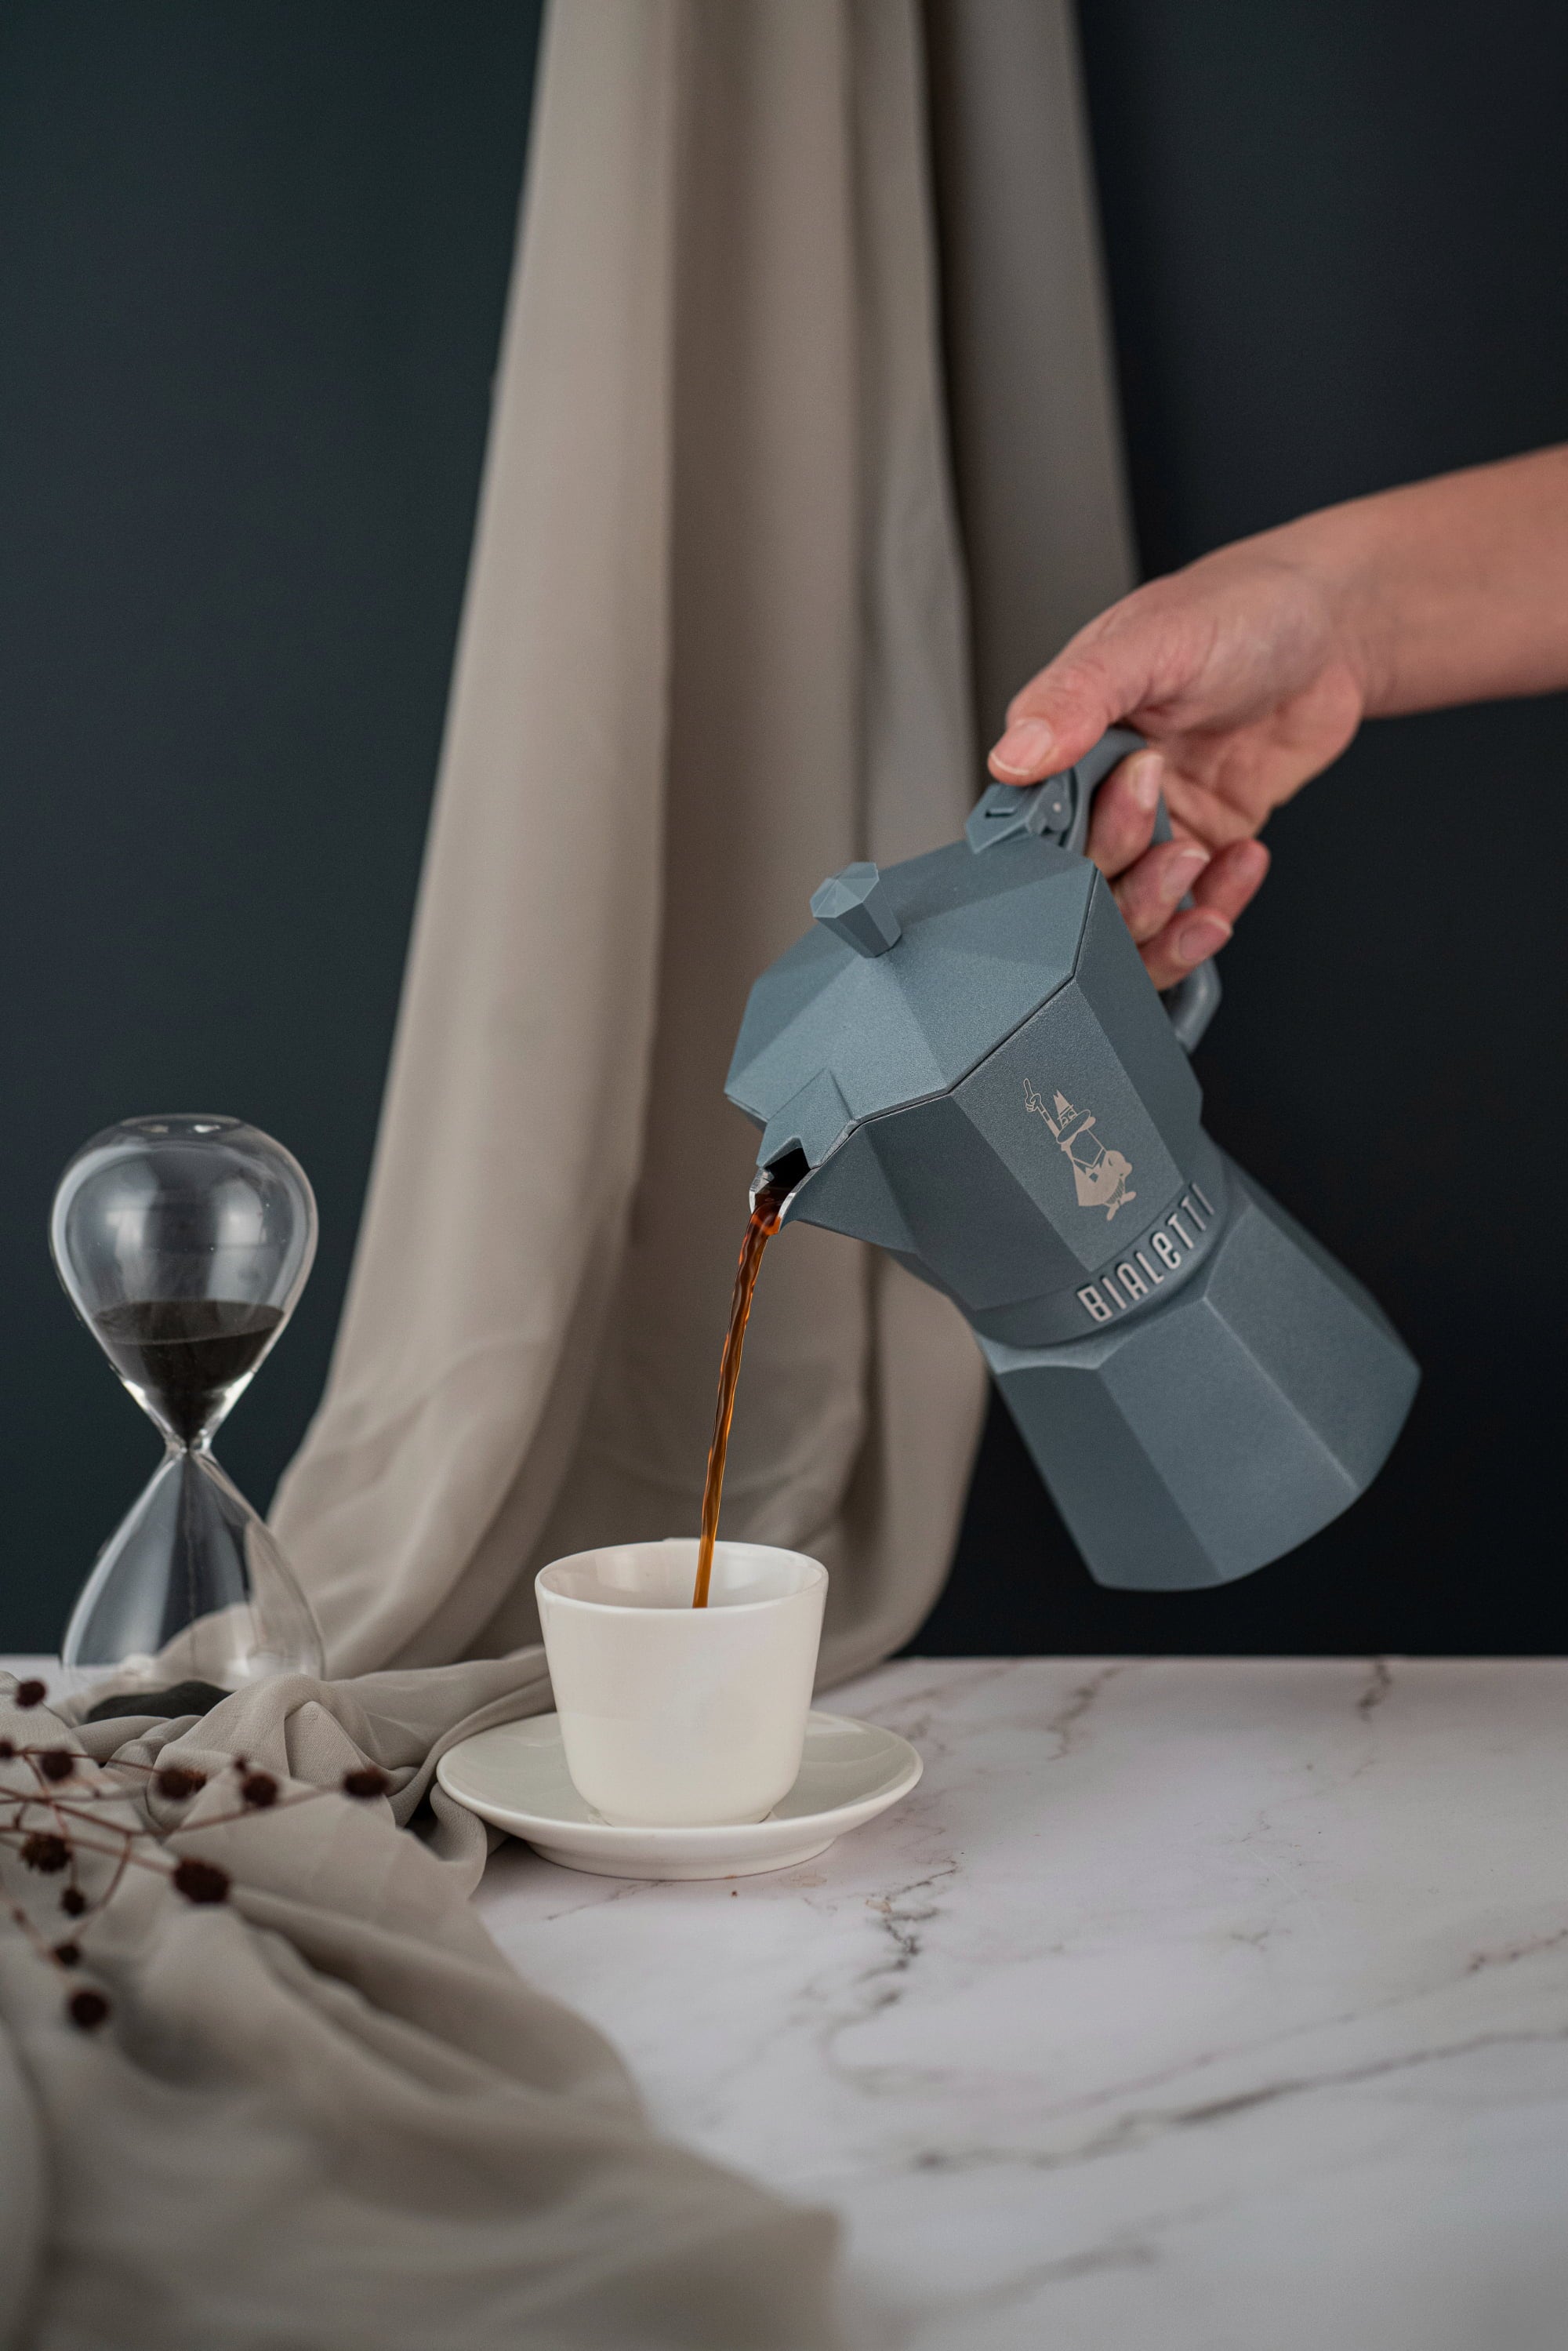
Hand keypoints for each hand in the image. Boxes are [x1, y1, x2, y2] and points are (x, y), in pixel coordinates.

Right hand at [987, 538, 1368, 987]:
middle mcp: (1098, 792)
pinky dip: (1218, 902)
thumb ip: (1076, 696)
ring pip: (1131, 916)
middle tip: (1163, 829)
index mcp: (1061, 743)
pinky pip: (1195, 907)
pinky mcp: (1205, 843)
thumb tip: (1015, 756)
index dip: (1056, 859)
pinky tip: (1241, 858)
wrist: (1332, 628)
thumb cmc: (1239, 610)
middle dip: (1120, 881)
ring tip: (1201, 855)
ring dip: (1165, 907)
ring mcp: (1154, 825)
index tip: (1097, 840)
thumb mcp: (1150, 640)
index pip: (1026, 835)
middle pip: (1078, 890)